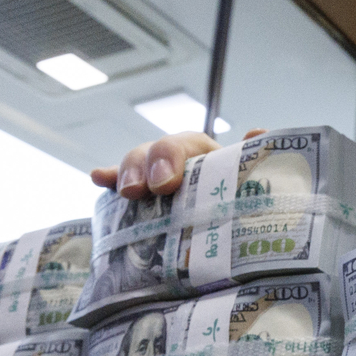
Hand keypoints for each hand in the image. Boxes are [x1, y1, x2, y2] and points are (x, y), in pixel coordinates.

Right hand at [89, 129, 266, 199]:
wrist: (234, 222)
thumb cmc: (241, 197)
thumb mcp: (250, 180)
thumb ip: (254, 160)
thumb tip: (259, 134)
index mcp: (203, 154)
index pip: (182, 145)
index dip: (169, 158)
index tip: (164, 184)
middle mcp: (177, 160)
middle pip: (152, 153)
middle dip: (142, 168)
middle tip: (137, 191)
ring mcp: (155, 176)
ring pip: (134, 165)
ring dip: (125, 173)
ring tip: (122, 191)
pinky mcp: (140, 195)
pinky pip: (119, 182)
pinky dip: (109, 178)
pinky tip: (97, 177)